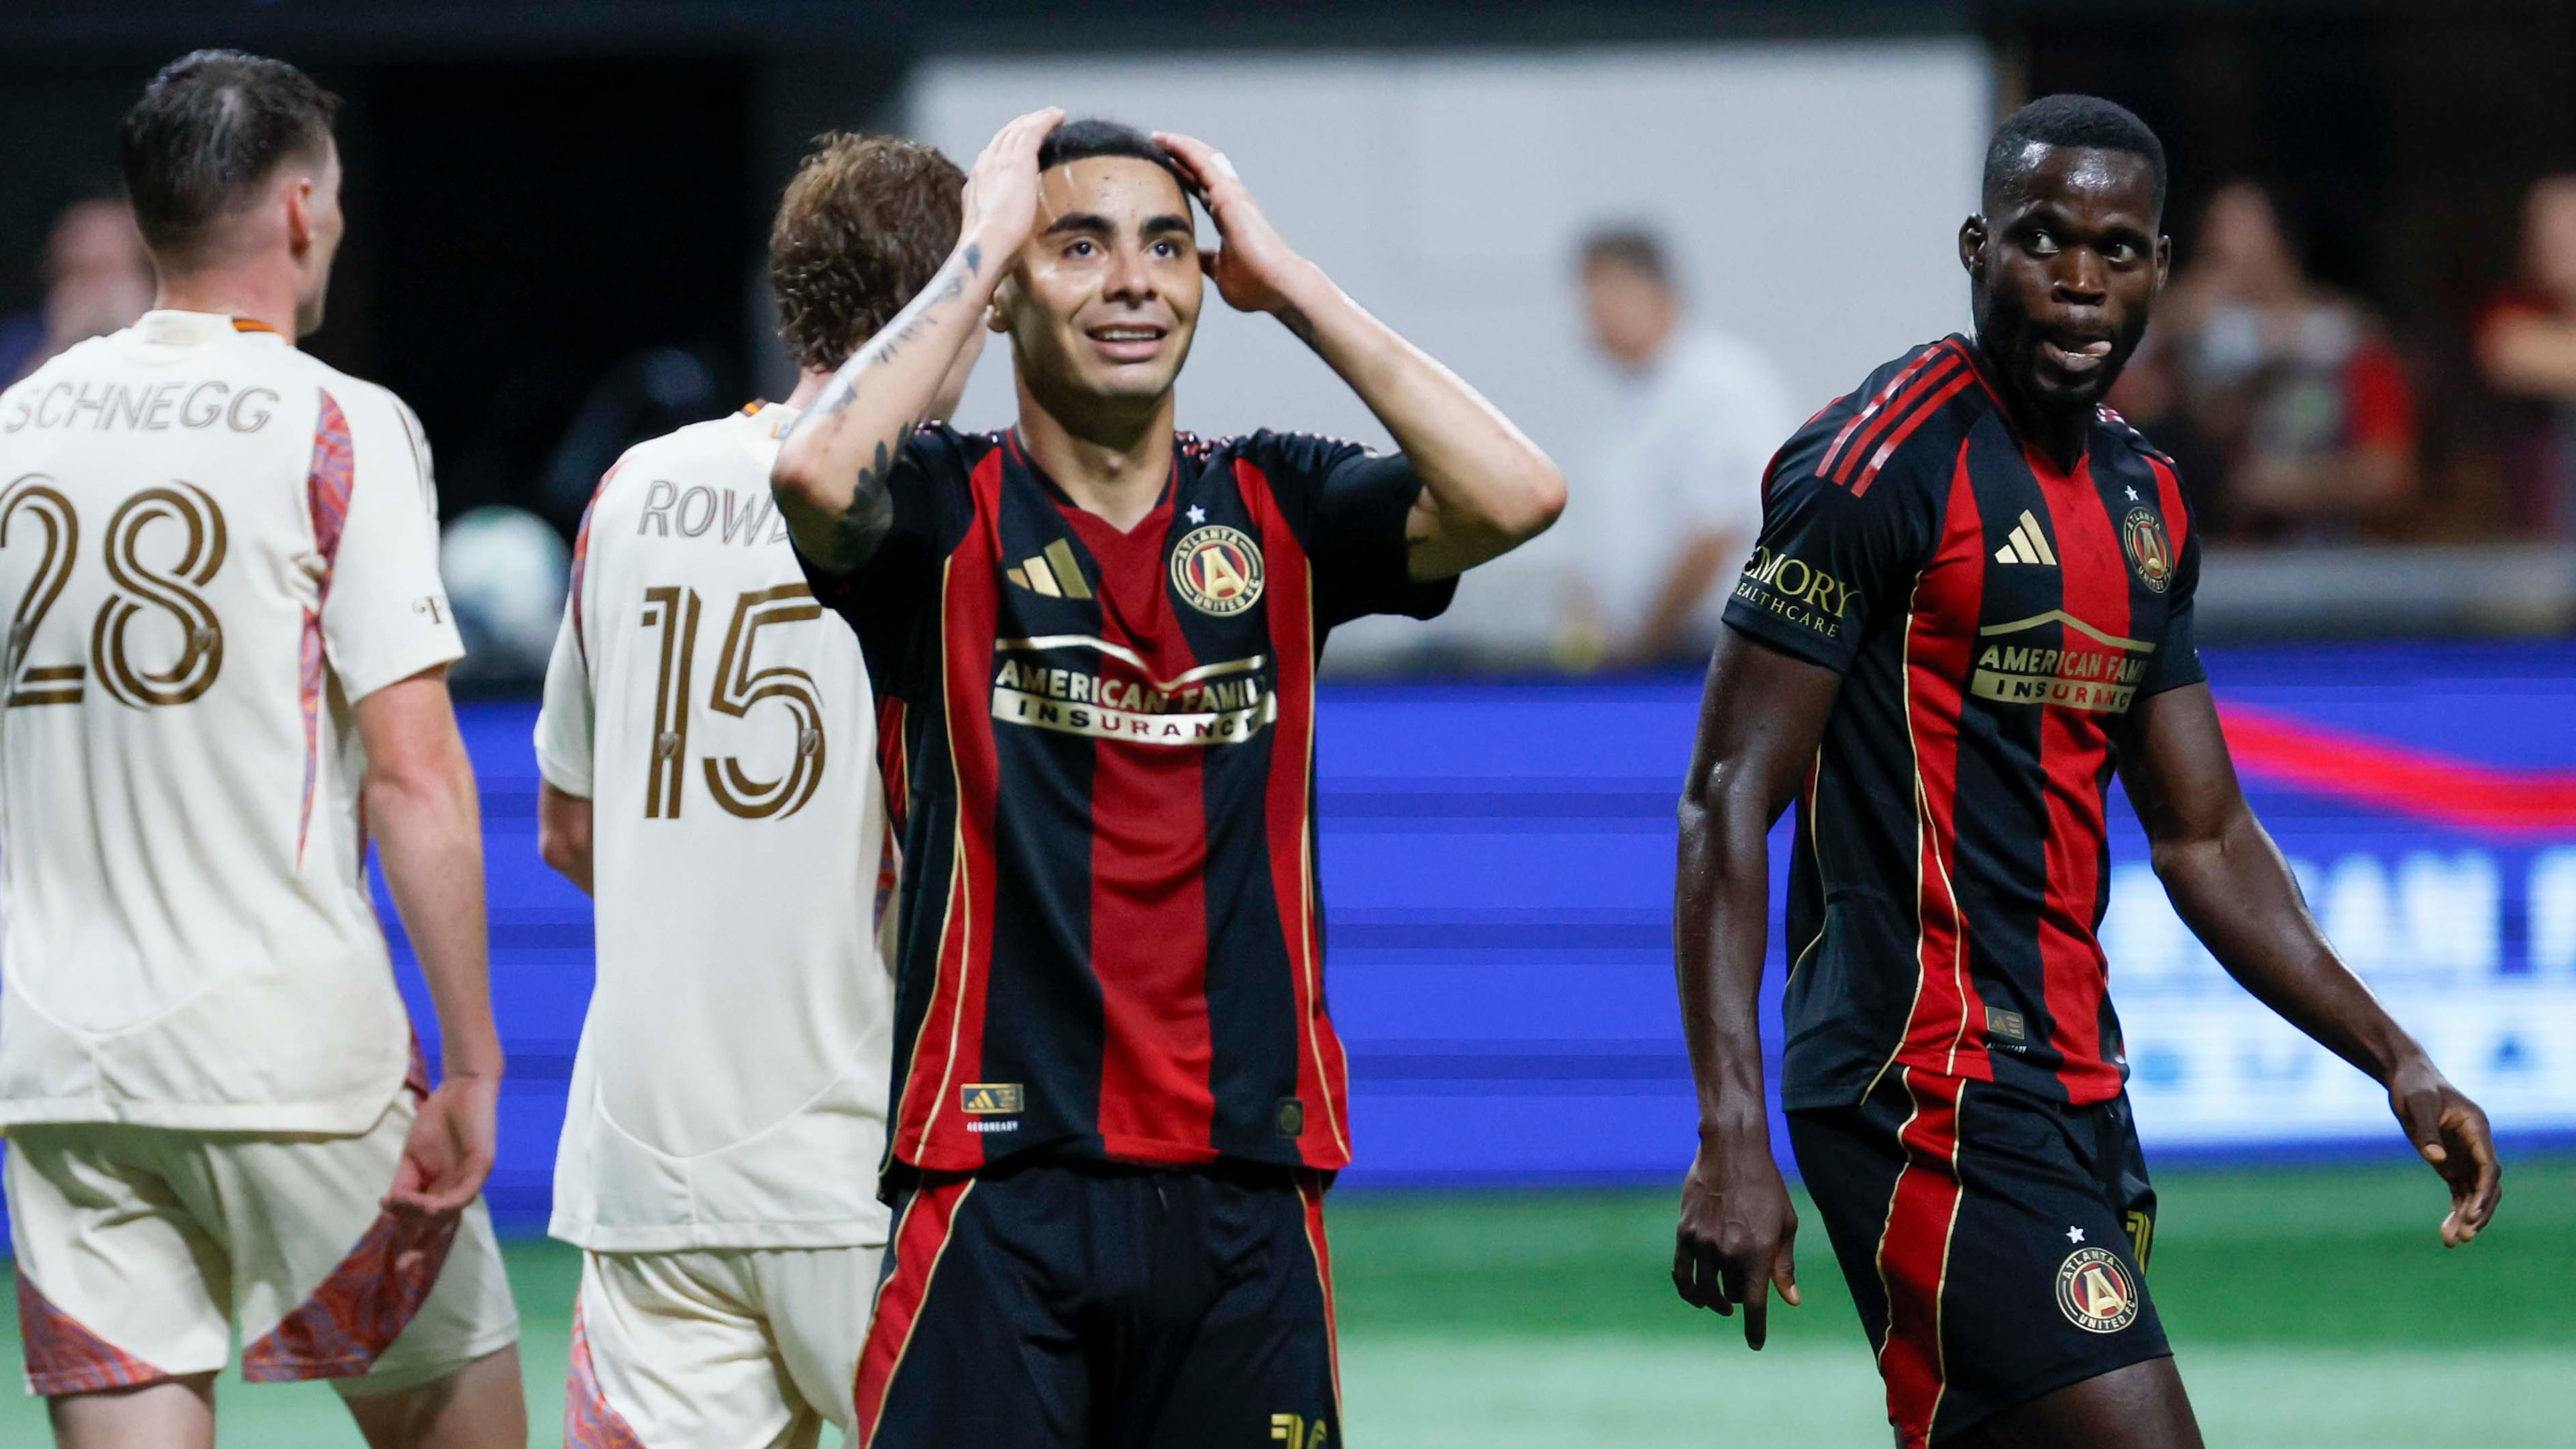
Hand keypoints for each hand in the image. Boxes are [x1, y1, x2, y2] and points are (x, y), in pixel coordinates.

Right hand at [383, 1072, 500, 1221]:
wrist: (460, 1089)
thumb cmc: (438, 1120)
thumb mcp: (411, 1156)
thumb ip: (403, 1182)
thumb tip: (389, 1206)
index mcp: (442, 1189)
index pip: (426, 1218)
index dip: (407, 1224)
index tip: (387, 1218)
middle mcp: (459, 1189)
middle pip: (437, 1221)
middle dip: (412, 1221)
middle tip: (392, 1206)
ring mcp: (472, 1179)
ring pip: (450, 1211)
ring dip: (424, 1214)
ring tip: (403, 1204)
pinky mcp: (482, 1166)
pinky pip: (466, 1194)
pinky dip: (448, 1205)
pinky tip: (429, 1206)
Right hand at [959, 107, 1064, 262]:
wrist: (989, 244)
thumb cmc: (992, 251)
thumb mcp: (991, 235)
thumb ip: (997, 227)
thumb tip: (1004, 236)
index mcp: (976, 183)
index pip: (991, 157)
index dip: (1005, 147)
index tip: (1018, 144)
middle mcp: (985, 166)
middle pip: (1003, 137)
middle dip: (1019, 127)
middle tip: (1036, 121)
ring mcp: (1000, 160)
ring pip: (1018, 129)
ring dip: (1035, 119)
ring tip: (1051, 114)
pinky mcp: (1019, 159)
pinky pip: (1033, 130)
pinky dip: (1046, 120)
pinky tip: (1059, 116)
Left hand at [1152, 131, 1318, 317]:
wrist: (1277, 287)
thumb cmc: (1256, 285)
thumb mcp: (1219, 270)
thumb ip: (1206, 260)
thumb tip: (1192, 256)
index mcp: (1227, 217)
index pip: (1200, 189)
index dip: (1182, 176)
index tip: (1162, 167)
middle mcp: (1231, 201)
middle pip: (1201, 170)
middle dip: (1179, 156)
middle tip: (1155, 144)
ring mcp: (1232, 195)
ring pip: (1203, 159)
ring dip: (1180, 146)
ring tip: (1158, 136)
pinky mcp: (1230, 194)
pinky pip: (1203, 163)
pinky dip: (1185, 149)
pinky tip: (1168, 140)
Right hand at [1674, 1129, 1801, 1348]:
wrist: (1732, 1152)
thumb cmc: (1766, 1187)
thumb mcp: (1786, 1224)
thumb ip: (1784, 1265)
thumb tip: (1790, 1300)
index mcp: (1758, 1252)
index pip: (1755, 1305)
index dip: (1755, 1330)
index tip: (1755, 1344)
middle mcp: (1728, 1253)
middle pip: (1730, 1296)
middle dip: (1739, 1300)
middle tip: (1745, 1293)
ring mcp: (1703, 1244)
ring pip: (1705, 1290)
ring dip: (1714, 1301)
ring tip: (1721, 1303)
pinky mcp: (1684, 1234)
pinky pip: (1681, 1274)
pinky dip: (1688, 1290)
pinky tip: (1696, 1295)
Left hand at [2386, 1056, 2502, 1245]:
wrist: (2406, 1078)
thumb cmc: (2414, 1086)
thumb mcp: (2418, 1104)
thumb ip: (2428, 1132)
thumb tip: (2436, 1159)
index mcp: (2477, 1129)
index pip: (2488, 1168)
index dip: (2484, 1192)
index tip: (2473, 1213)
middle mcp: (2476, 1146)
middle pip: (2487, 1187)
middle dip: (2478, 1212)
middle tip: (2464, 1236)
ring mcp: (2464, 1156)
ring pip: (2474, 1194)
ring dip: (2466, 1217)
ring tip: (2452, 1242)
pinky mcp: (2450, 1163)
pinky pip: (2459, 1192)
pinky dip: (2456, 1211)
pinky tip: (2448, 1232)